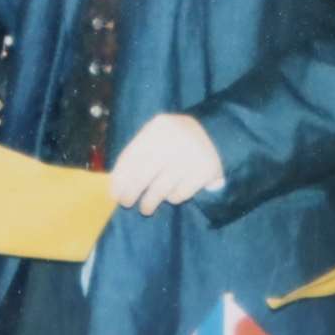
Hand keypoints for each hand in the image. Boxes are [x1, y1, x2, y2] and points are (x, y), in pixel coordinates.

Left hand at [109, 114, 224, 215]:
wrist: (220, 135)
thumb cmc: (178, 140)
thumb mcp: (159, 137)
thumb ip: (139, 154)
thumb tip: (116, 182)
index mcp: (159, 126)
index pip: (132, 155)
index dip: (120, 177)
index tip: (114, 193)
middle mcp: (175, 138)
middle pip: (143, 173)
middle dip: (131, 192)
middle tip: (126, 203)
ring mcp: (191, 155)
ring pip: (160, 189)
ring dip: (149, 202)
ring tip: (146, 208)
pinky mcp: (205, 171)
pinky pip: (179, 194)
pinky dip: (173, 198)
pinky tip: (172, 195)